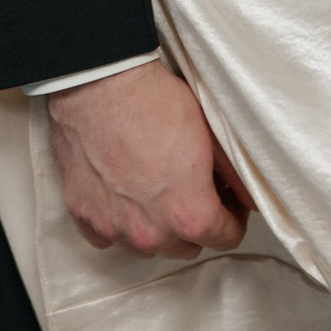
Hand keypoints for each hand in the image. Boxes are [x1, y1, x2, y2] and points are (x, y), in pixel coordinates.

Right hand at [47, 60, 252, 257]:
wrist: (101, 83)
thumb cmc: (154, 103)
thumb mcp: (211, 135)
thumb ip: (234, 177)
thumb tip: (248, 198)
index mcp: (188, 215)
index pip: (224, 238)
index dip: (233, 218)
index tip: (228, 203)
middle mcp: (150, 232)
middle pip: (186, 247)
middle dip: (195, 223)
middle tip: (195, 191)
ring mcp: (112, 226)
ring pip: (147, 245)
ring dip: (157, 227)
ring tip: (159, 190)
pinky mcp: (82, 213)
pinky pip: (107, 236)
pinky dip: (118, 222)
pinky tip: (125, 195)